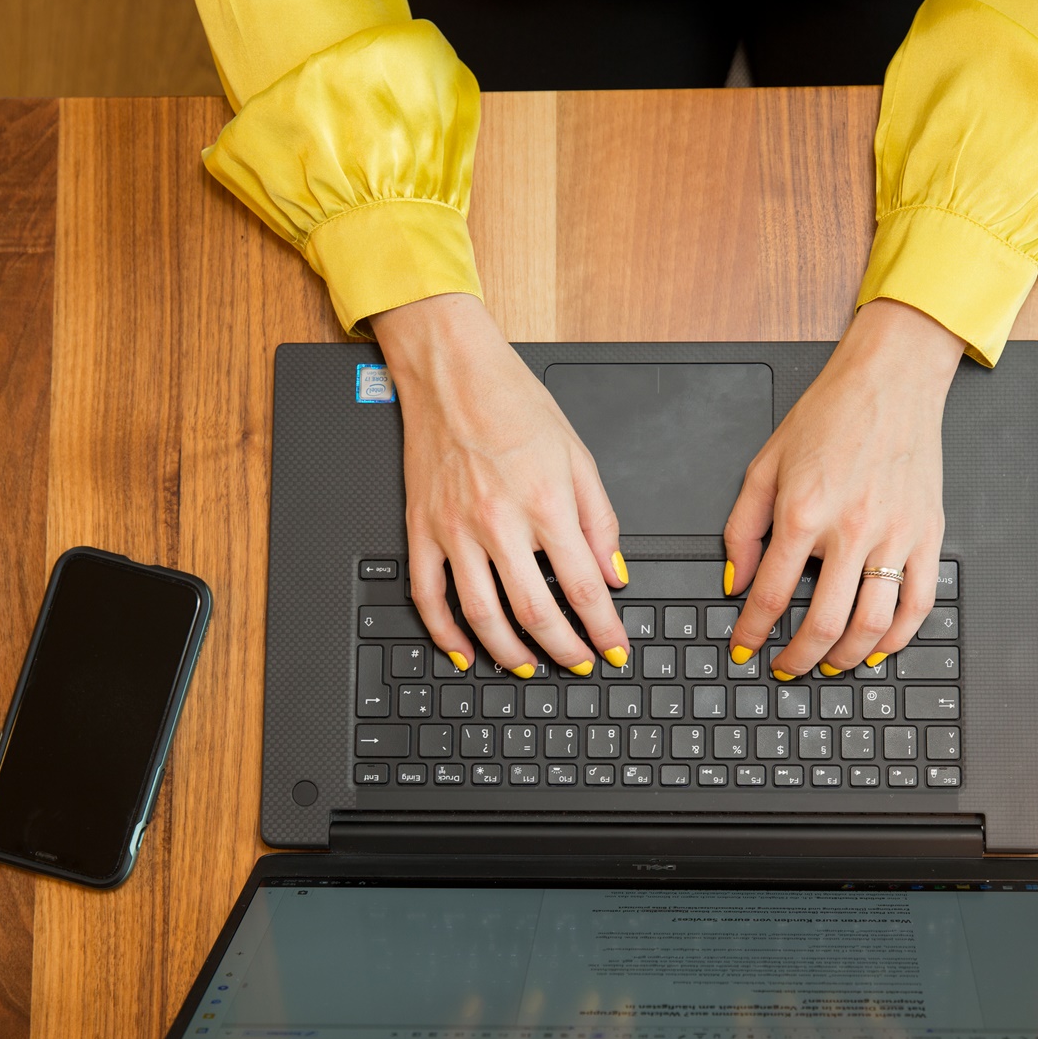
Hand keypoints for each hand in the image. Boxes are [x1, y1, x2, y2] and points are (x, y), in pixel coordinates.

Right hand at [371, 294, 630, 676]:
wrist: (452, 371)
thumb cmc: (515, 404)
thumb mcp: (578, 456)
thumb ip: (601, 521)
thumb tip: (614, 574)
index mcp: (545, 503)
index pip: (584, 587)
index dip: (604, 629)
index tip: (615, 649)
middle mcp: (499, 522)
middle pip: (535, 613)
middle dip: (565, 651)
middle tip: (581, 664)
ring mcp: (455, 530)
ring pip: (482, 616)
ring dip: (510, 654)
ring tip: (531, 668)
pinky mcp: (421, 529)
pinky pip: (429, 596)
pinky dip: (445, 634)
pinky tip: (464, 652)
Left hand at [723, 299, 961, 678]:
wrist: (890, 380)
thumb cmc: (829, 415)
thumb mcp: (765, 464)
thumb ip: (743, 528)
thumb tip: (737, 581)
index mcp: (803, 512)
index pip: (771, 595)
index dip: (752, 632)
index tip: (744, 648)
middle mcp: (851, 529)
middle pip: (823, 623)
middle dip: (798, 658)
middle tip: (786, 669)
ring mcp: (895, 535)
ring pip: (873, 624)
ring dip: (846, 657)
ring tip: (828, 665)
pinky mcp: (928, 534)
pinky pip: (918, 603)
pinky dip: (897, 638)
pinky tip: (878, 648)